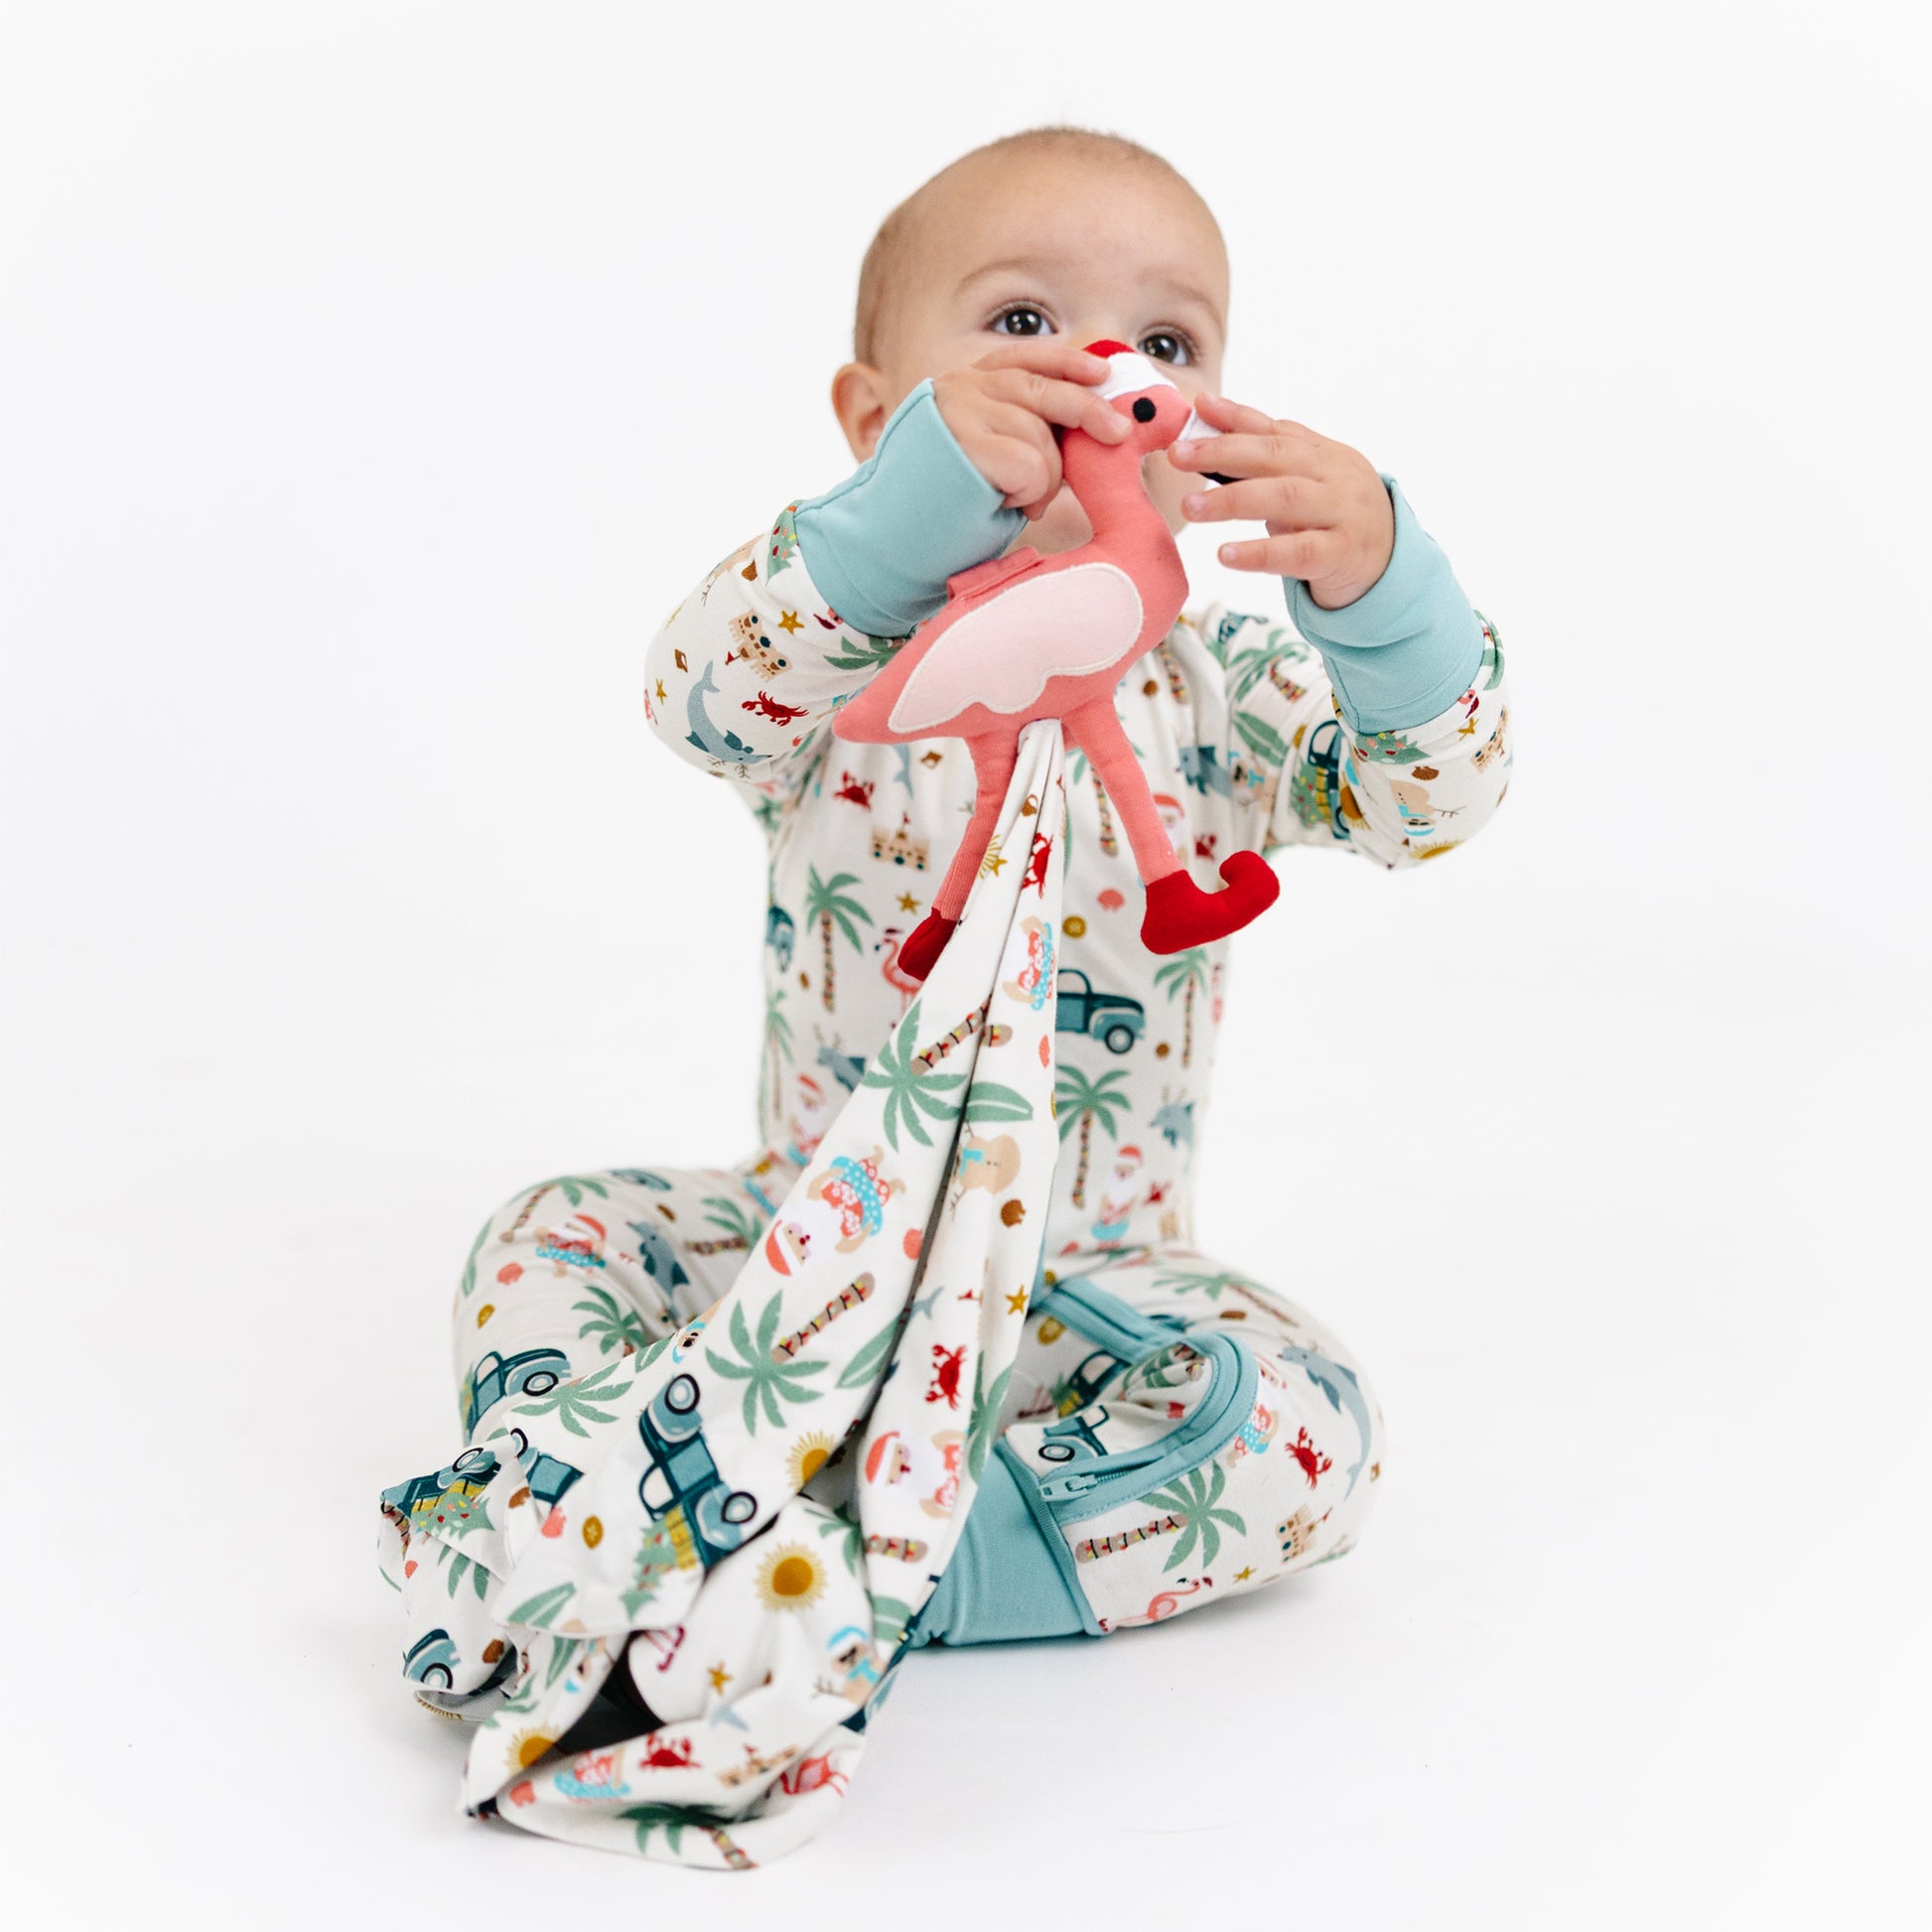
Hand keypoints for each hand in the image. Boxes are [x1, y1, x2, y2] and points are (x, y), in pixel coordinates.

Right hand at [929, 340, 1131, 520]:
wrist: (894, 537)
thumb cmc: (950, 501)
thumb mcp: (992, 448)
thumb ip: (1029, 426)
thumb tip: (1095, 421)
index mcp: (968, 382)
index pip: (1026, 357)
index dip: (1068, 362)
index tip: (1102, 371)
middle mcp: (961, 388)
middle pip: (1043, 390)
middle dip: (1088, 411)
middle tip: (1118, 434)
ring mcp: (959, 414)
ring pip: (1041, 437)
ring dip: (1046, 480)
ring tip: (1024, 503)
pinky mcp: (964, 447)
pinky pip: (1030, 467)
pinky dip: (1030, 493)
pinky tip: (1005, 503)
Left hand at [1170, 392, 1394, 608]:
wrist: (1390, 561)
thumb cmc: (1334, 516)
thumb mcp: (1305, 478)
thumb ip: (1262, 449)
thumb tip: (1207, 413)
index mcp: (1321, 453)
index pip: (1273, 430)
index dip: (1233, 419)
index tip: (1193, 411)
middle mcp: (1333, 476)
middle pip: (1275, 456)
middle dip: (1222, 453)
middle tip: (1177, 455)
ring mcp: (1341, 513)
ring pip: (1284, 498)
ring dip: (1231, 501)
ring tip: (1190, 506)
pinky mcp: (1341, 554)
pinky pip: (1298, 552)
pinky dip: (1259, 553)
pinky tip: (1226, 554)